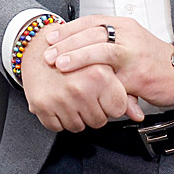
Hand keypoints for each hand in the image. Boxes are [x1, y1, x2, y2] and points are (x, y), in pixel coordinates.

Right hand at [20, 30, 143, 131]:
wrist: (37, 46)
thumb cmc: (72, 54)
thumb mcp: (102, 67)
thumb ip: (123, 93)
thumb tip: (136, 115)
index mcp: (99, 75)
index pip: (116, 110)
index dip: (110, 103)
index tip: (102, 95)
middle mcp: (80, 88)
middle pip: (98, 121)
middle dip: (93, 110)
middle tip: (84, 94)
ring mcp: (60, 98)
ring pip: (78, 126)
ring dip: (76, 115)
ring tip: (71, 96)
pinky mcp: (42, 104)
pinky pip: (57, 127)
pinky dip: (57, 119)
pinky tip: (58, 102)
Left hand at [40, 15, 173, 107]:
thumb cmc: (151, 58)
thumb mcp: (128, 43)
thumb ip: (104, 43)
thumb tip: (72, 48)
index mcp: (123, 25)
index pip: (91, 21)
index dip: (68, 29)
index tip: (50, 37)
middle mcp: (128, 35)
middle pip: (92, 33)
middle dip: (67, 44)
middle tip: (49, 54)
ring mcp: (135, 54)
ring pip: (103, 50)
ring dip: (79, 57)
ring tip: (61, 65)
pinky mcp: (139, 75)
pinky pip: (116, 79)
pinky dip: (99, 82)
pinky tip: (84, 85)